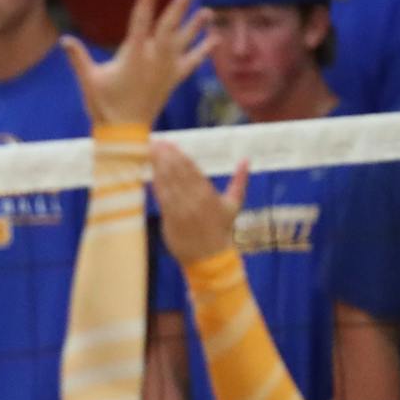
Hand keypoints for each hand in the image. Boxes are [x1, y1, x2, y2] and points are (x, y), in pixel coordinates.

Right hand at [63, 0, 215, 126]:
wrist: (125, 133)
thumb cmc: (104, 105)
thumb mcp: (89, 80)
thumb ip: (78, 57)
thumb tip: (64, 39)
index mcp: (133, 55)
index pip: (140, 21)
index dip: (147, 2)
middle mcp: (153, 59)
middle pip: (168, 28)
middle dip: (179, 8)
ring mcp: (166, 70)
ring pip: (184, 43)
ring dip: (195, 26)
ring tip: (207, 12)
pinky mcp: (173, 80)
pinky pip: (192, 63)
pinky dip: (203, 51)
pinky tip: (215, 40)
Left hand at [150, 142, 248, 265]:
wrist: (210, 257)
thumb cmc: (221, 229)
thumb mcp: (234, 205)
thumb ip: (240, 180)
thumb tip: (247, 160)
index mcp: (209, 196)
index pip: (192, 170)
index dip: (179, 155)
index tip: (170, 143)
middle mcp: (194, 201)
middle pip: (178, 173)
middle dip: (166, 156)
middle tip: (157, 142)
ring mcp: (181, 210)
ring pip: (168, 183)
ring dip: (158, 165)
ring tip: (152, 151)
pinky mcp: (170, 218)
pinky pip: (162, 197)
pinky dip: (156, 183)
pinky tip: (152, 171)